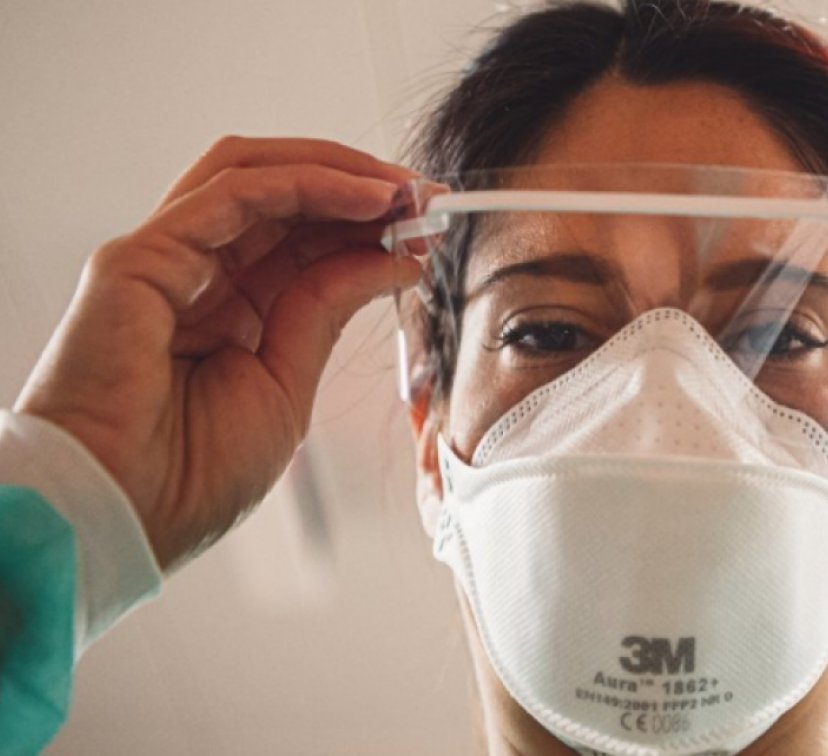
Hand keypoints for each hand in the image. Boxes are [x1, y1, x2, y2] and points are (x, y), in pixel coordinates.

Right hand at [15, 136, 421, 569]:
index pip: (302, 236)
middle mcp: (197, 274)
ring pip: (254, 174)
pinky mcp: (142, 255)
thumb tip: (392, 257)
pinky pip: (233, 191)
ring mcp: (166, 258)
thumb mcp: (289, 383)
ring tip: (404, 189)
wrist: (121, 516)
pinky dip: (307, 182)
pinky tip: (365, 196)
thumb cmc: (189, 476)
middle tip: (428, 197)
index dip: (367, 221)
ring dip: (338, 171)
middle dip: (362, 187)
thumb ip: (327, 309)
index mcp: (229, 308)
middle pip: (282, 196)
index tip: (430, 223)